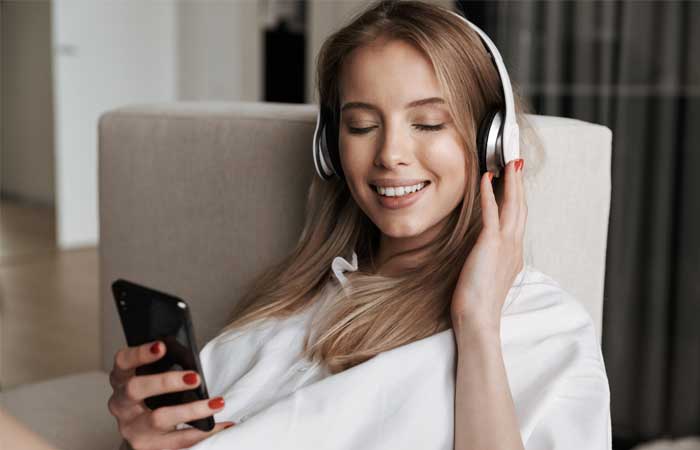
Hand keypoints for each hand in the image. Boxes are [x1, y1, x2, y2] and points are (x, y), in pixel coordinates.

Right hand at [108, 340, 234, 449]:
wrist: (144, 433)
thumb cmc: (153, 396)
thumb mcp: (152, 378)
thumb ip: (165, 367)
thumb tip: (193, 360)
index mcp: (122, 379)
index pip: (123, 361)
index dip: (140, 353)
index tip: (161, 346)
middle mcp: (121, 404)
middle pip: (136, 389)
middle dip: (167, 381)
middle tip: (195, 378)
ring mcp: (132, 427)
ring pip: (159, 418)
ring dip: (192, 410)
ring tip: (217, 403)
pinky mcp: (147, 447)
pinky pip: (178, 441)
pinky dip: (203, 432)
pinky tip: (222, 424)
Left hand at [450, 159, 526, 332]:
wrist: (478, 318)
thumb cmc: (478, 302)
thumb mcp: (489, 276)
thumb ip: (491, 260)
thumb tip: (485, 252)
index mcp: (514, 254)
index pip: (518, 219)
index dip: (518, 198)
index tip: (515, 181)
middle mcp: (514, 246)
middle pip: (521, 207)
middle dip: (519, 183)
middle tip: (517, 161)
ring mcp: (505, 244)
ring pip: (512, 205)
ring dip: (511, 181)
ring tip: (508, 162)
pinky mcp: (490, 244)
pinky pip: (491, 211)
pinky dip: (489, 192)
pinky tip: (486, 178)